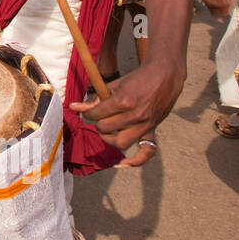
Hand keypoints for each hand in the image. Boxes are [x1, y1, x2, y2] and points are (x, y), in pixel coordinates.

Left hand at [69, 61, 183, 158]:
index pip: (97, 115)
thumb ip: (95, 98)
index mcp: (123, 101)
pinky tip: (123, 163)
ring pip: (121, 143)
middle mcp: (135, 115)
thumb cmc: (137, 78)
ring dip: (110, 138)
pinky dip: (135, 161)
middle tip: (99, 117)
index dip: (89, 114)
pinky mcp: (153, 129)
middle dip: (98, 123)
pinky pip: (146, 152)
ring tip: (107, 130)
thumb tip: (74, 107)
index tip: (90, 112)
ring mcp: (145, 124)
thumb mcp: (115, 85)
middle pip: (105, 128)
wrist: (165, 76)